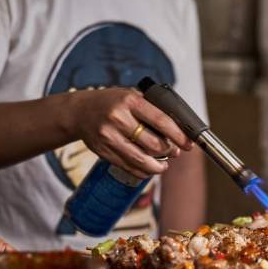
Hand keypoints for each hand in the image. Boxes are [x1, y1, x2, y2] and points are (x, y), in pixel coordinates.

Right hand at [71, 88, 192, 178]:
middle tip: (175, 152)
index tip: (188, 144)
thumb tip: (179, 130)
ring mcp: (109, 137)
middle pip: (153, 144)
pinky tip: (149, 168)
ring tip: (163, 165)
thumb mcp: (131, 97)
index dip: (178, 135)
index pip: (161, 121)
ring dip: (158, 166)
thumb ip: (152, 109)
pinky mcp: (104, 152)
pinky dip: (143, 171)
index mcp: (130, 101)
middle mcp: (119, 118)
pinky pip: (129, 167)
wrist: (79, 112)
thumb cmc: (111, 103)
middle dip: (169, 151)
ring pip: (141, 160)